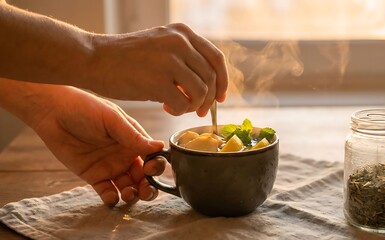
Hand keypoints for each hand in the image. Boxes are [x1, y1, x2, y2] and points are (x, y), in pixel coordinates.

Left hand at [29, 85, 166, 205]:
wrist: (53, 113)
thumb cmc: (86, 108)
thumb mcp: (112, 120)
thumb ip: (134, 136)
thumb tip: (159, 146)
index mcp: (134, 140)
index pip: (152, 157)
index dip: (156, 167)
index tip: (150, 170)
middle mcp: (125, 155)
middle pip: (144, 177)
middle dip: (148, 187)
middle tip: (145, 192)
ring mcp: (110, 166)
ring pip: (128, 187)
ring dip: (132, 194)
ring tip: (128, 194)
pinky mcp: (93, 176)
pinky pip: (106, 191)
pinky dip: (112, 198)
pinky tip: (112, 197)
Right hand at [87, 23, 227, 116]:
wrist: (94, 58)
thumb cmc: (126, 58)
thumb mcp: (161, 46)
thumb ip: (185, 59)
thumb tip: (208, 88)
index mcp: (182, 33)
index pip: (216, 59)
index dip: (223, 81)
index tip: (220, 97)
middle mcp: (180, 43)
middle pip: (211, 78)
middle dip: (209, 100)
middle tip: (199, 110)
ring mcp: (169, 61)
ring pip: (201, 92)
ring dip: (193, 106)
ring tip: (178, 106)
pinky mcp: (158, 80)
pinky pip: (183, 104)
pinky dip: (178, 111)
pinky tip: (165, 106)